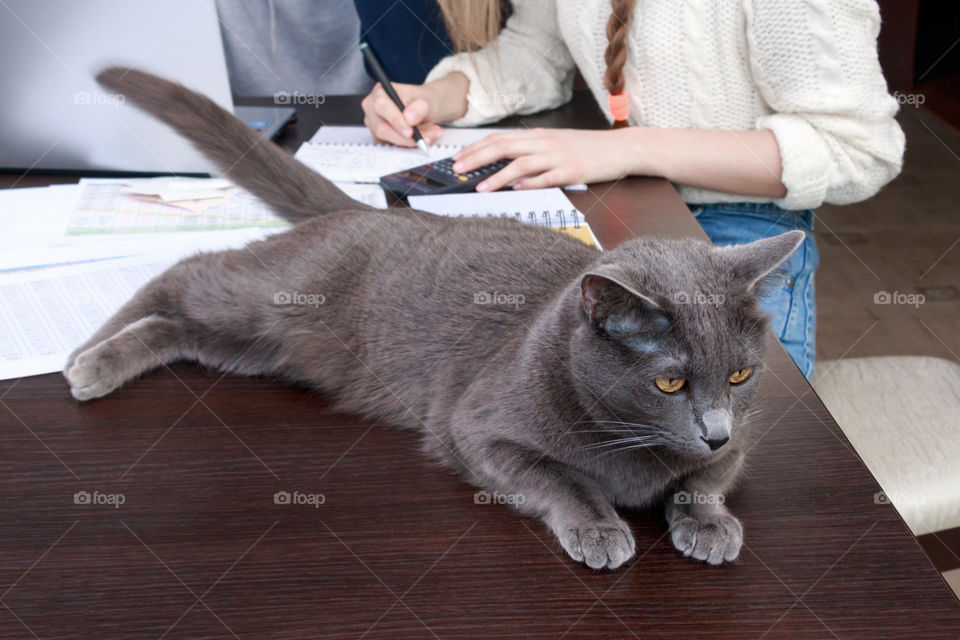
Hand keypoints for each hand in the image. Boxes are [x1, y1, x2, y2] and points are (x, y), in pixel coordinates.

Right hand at [360, 73, 468, 147]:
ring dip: (409, 141)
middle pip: (380, 125)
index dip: (395, 120)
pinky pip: (390, 144)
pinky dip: (407, 145)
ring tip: (431, 134)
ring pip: (385, 137)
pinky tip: (423, 138)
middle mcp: (373, 105)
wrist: (434, 107)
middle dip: (405, 135)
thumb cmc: (429, 99)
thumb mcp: (430, 99)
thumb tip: (410, 116)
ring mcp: (375, 121)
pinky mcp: (381, 134)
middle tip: (426, 137)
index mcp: (381, 91)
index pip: (382, 107)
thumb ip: (421, 106)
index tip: (410, 131)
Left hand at [451, 128, 633, 190]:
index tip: (458, 159)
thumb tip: (505, 160)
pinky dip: (529, 183)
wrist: (621, 148)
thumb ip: (532, 150)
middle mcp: (545, 143)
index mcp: (539, 136)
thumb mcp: (556, 144)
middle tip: (457, 171)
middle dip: (477, 159)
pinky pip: (547, 177)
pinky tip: (516, 189)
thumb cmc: (588, 148)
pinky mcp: (572, 171)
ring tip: (481, 187)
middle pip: (504, 147)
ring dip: (498, 175)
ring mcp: (558, 157)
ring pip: (521, 163)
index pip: (500, 139)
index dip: (476, 148)